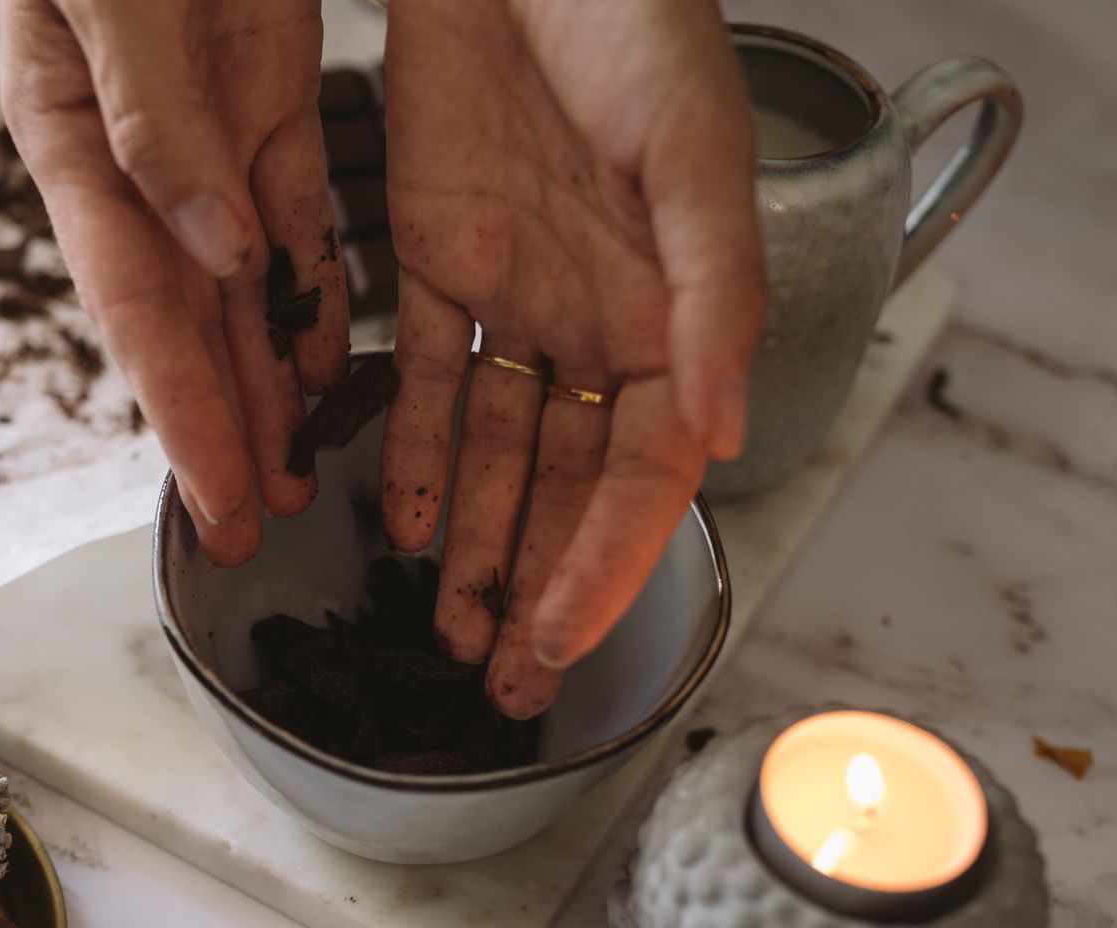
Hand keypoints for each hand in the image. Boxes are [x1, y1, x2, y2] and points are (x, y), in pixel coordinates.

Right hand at [0, 0, 350, 565]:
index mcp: (75, 139)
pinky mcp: (261, 100)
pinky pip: (292, 218)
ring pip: (239, 287)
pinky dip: (310, 291)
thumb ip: (154, 114)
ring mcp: (200, 138)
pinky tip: (329, 361)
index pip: (133, 304)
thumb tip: (209, 249)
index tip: (217, 498)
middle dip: (221, 429)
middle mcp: (135, 161)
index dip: (177, 410)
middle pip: (184, 320)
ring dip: (267, 384)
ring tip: (293, 476)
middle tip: (255, 525)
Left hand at [381, 0, 763, 716]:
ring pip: (491, 448)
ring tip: (451, 623)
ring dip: (472, 538)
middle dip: (536, 583)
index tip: (559, 642)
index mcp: (672, 307)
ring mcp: (514, 293)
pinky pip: (423, 377)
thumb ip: (709, 296)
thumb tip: (716, 431)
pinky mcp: (436, 258)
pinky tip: (401, 520)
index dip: (602, 563)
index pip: (639, 472)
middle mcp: (594, 317)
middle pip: (565, 484)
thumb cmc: (629, 21)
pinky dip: (408, 449)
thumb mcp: (690, 156)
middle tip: (501, 674)